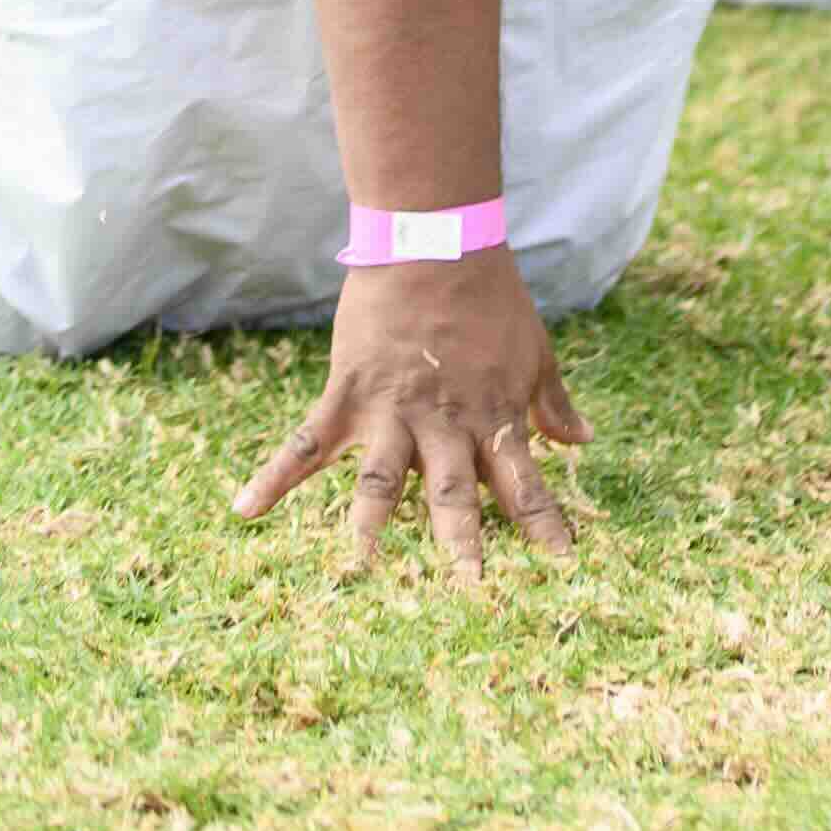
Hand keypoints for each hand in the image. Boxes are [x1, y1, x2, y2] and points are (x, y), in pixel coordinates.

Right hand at [231, 246, 586, 577]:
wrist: (434, 237)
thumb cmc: (491, 296)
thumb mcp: (534, 349)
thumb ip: (552, 402)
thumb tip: (585, 441)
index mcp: (491, 416)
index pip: (525, 483)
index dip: (544, 526)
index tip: (564, 567)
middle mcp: (443, 423)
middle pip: (453, 496)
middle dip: (461, 545)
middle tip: (470, 593)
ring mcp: (392, 411)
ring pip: (382, 480)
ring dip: (373, 525)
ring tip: (364, 567)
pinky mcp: (347, 394)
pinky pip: (305, 443)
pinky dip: (273, 477)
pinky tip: (245, 510)